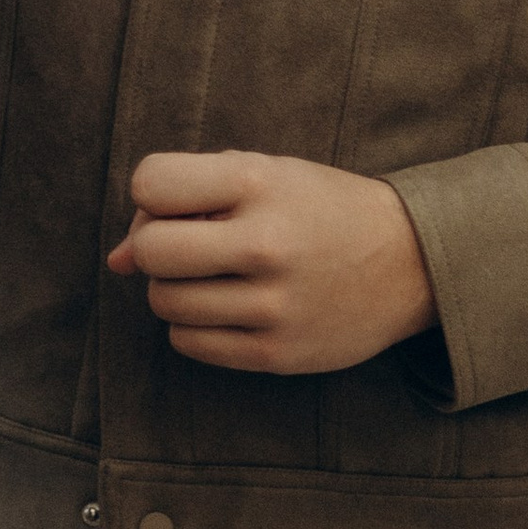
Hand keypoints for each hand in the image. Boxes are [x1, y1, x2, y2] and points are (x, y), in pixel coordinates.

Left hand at [105, 151, 437, 373]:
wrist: (411, 261)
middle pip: (152, 251)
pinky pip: (189, 344)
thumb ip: (185, 201)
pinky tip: (227, 307)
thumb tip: (117, 261)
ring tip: (215, 276)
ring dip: (175, 289)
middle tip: (189, 246)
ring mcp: (274, 304)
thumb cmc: (318, 208)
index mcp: (260, 182)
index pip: (151, 182)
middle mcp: (266, 243)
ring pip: (165, 302)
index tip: (182, 202)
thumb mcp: (263, 175)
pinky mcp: (278, 353)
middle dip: (157, 247)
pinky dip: (193, 326)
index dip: (153, 194)